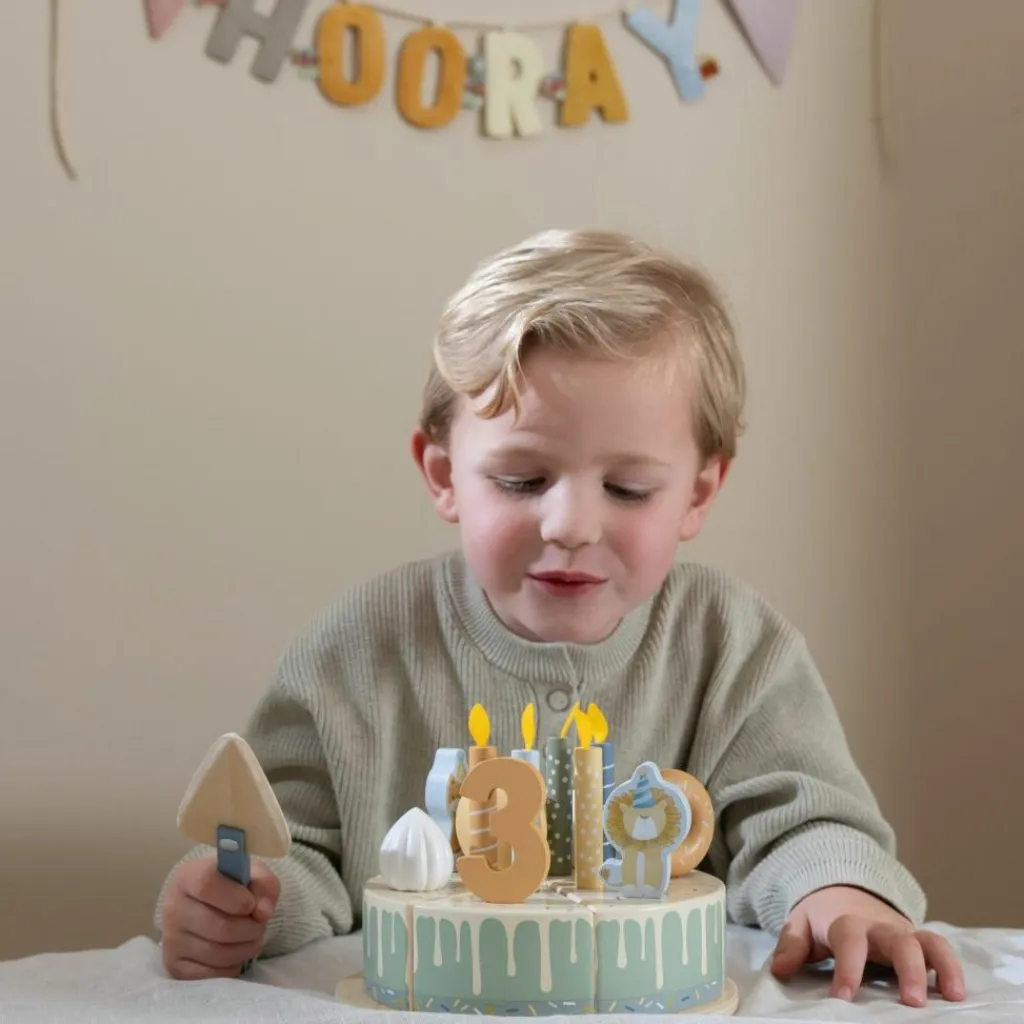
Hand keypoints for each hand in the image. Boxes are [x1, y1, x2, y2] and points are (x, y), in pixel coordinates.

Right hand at [160, 854, 280, 979]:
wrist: (203, 904)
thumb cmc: (230, 885)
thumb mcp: (251, 873)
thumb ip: (264, 884)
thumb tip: (263, 913)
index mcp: (188, 877)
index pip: (207, 886)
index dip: (236, 898)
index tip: (251, 904)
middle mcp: (173, 908)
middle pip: (219, 927)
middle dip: (251, 928)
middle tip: (260, 924)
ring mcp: (171, 940)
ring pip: (218, 953)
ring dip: (246, 948)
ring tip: (252, 936)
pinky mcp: (174, 966)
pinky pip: (211, 975)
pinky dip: (232, 966)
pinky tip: (236, 952)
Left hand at [770, 885, 964, 1005]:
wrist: (841, 890)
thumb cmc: (820, 917)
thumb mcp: (800, 925)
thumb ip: (791, 946)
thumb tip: (780, 970)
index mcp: (847, 923)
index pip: (849, 941)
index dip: (847, 968)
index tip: (843, 996)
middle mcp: (879, 927)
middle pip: (898, 940)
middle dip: (907, 969)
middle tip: (911, 1002)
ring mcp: (902, 932)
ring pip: (928, 941)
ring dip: (940, 966)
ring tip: (951, 997)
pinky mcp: (918, 939)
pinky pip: (940, 948)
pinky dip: (951, 966)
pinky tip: (957, 993)